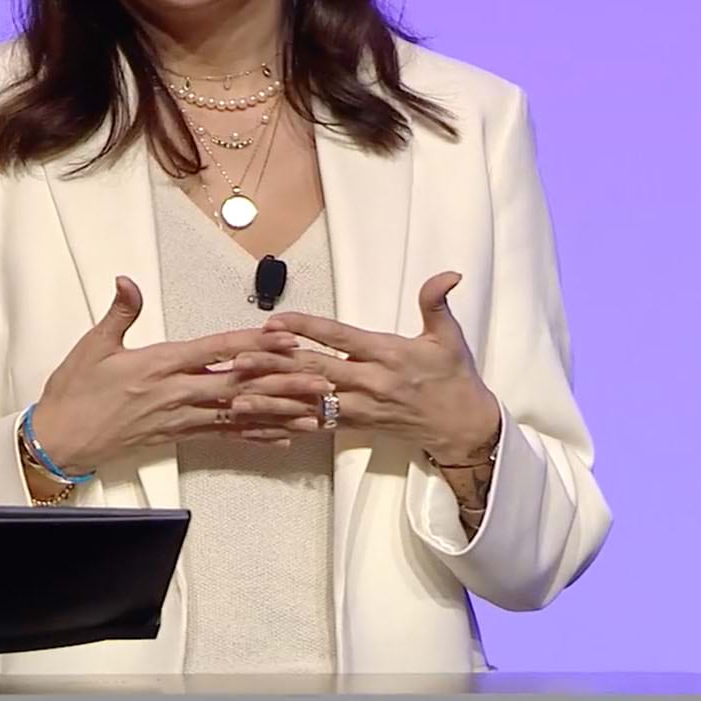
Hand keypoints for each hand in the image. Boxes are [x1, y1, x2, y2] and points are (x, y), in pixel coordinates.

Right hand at [28, 276, 311, 472]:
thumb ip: (120, 312)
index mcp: (161, 365)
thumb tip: (127, 281)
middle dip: (282, 382)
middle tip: (319, 380)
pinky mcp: (178, 437)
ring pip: (239, 414)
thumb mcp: (94, 346)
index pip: (217, 351)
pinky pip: (224, 437)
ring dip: (278, 412)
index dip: (254, 345)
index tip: (286, 340)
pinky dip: (254, 437)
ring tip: (313, 412)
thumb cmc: (76, 393)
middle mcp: (178, 393)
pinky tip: (280, 438)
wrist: (61, 440)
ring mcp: (181, 418)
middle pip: (240, 384)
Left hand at [238, 271, 499, 460]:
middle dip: (276, 364)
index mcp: (388, 355)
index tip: (276, 320)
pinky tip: (262, 423)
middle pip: (315, 371)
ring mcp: (361, 408)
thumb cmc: (453, 377)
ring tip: (239, 394)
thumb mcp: (449, 337)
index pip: (339, 337)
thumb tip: (448, 274)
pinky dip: (288, 424)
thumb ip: (437, 302)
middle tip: (241, 357)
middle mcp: (370, 383)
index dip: (306, 327)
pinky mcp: (356, 426)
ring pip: (309, 402)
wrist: (462, 426)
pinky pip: (317, 425)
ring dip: (273, 398)